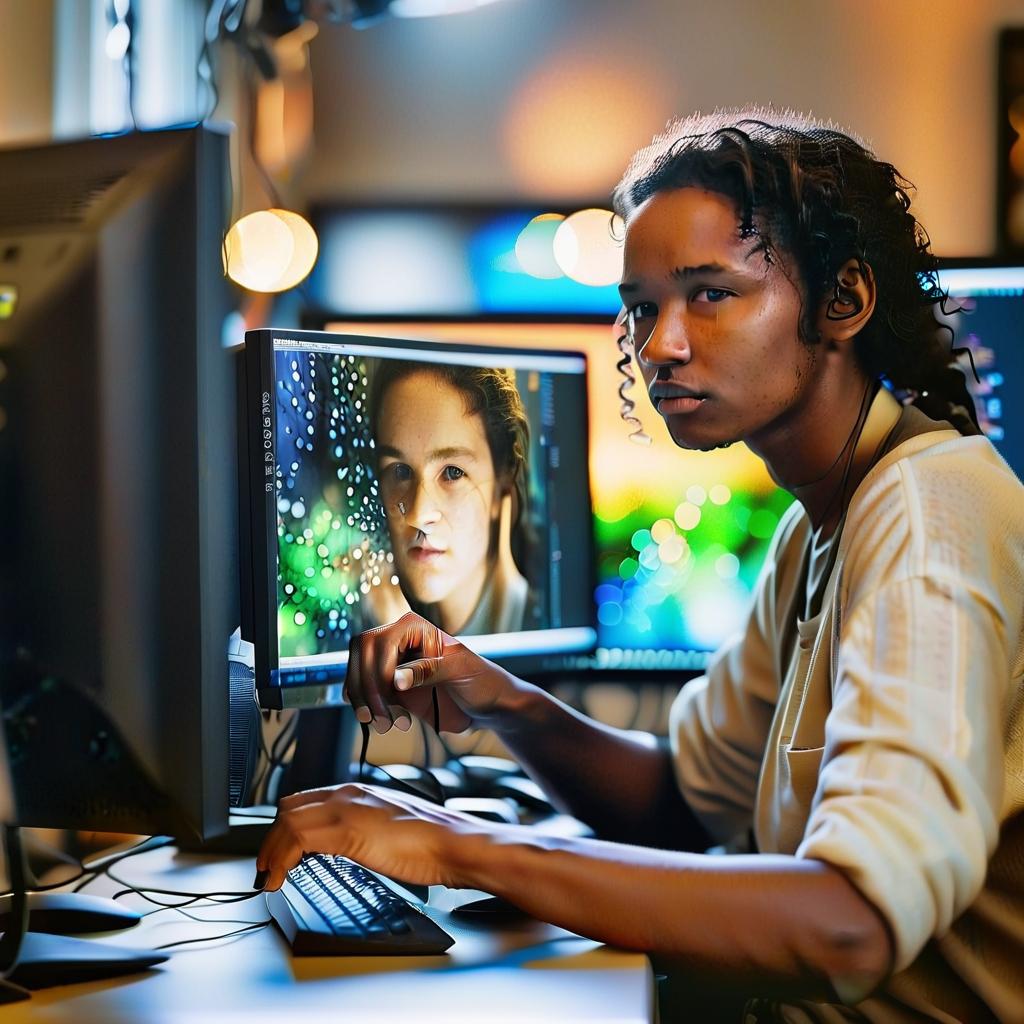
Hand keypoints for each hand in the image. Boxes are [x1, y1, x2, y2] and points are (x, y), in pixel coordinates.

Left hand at [254, 783, 490, 891]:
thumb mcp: (390, 827)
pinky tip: (280, 878)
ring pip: (288, 821)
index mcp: (360, 792)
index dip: (286, 827)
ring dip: (271, 851)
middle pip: (290, 807)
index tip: (279, 851)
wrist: (453, 843)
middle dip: (273, 837)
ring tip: (268, 876)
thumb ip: (367, 827)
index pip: (306, 800)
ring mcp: (347, 809)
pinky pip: (297, 840)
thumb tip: (354, 843)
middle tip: (267, 865)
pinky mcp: (347, 830)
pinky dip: (281, 860)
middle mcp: (349, 794)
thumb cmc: (432, 841)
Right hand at [344, 611, 514, 734]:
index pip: (380, 643)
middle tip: (383, 719)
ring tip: (387, 725)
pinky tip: (384, 721)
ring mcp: (393, 665)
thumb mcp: (461, 670)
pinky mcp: (391, 687)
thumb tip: (395, 679)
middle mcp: (399, 642)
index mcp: (414, 628)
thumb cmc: (482, 680)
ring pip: (358, 675)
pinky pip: (363, 692)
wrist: (488, 705)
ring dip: (364, 702)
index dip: (379, 671)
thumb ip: (428, 670)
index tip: (391, 696)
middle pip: (362, 656)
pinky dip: (365, 707)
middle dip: (367, 689)